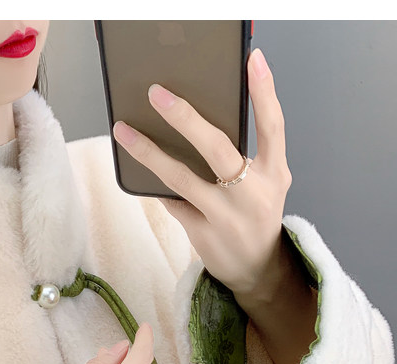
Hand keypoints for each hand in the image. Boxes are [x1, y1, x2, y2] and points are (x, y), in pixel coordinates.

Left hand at [112, 47, 292, 299]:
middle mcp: (251, 193)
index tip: (252, 59)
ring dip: (149, 153)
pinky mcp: (202, 234)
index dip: (264, 92)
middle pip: (218, 148)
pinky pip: (171, 201)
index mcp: (273, 174)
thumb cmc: (256, 216)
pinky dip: (154, 184)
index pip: (272, 126)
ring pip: (181, 178)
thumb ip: (248, 153)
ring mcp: (225, 216)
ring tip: (124, 131)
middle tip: (157, 94)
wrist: (256, 271)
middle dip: (185, 119)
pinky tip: (137, 168)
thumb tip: (199, 119)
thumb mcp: (267, 183)